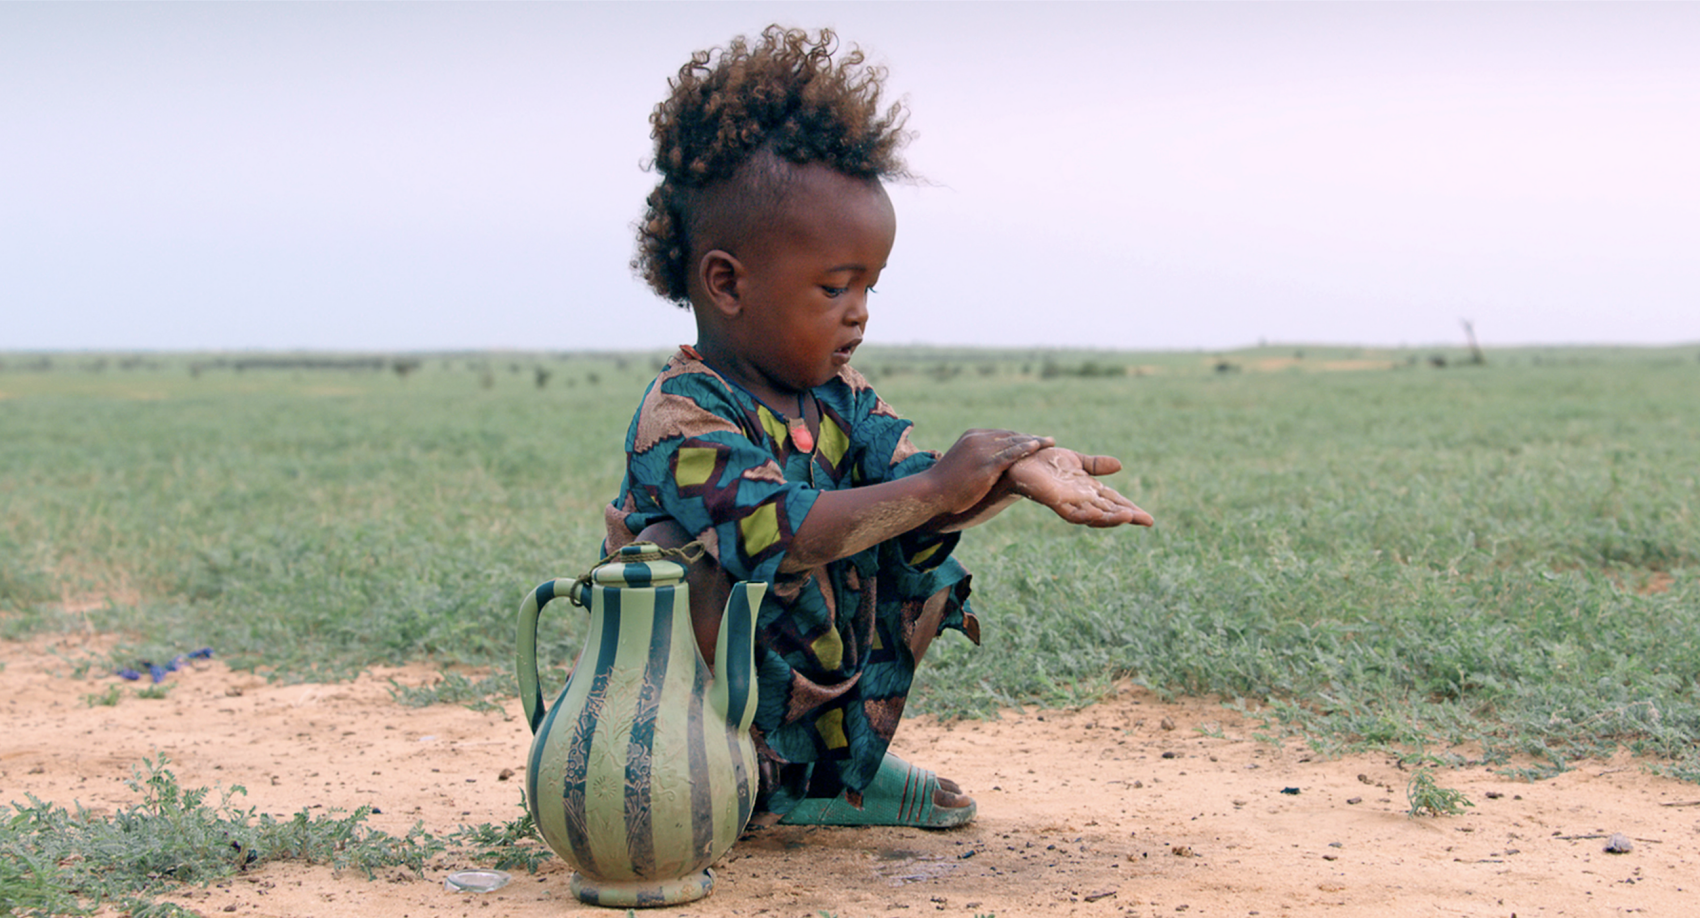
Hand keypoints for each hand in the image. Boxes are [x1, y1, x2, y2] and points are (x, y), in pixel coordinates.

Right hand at [929, 429, 1054, 513]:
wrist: (931, 492)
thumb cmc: (946, 484)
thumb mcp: (962, 464)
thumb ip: (977, 459)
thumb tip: (991, 467)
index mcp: (972, 436)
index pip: (1002, 434)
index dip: (1020, 437)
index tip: (1035, 441)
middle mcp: (978, 439)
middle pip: (1011, 435)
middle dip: (1030, 438)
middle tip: (1048, 440)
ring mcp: (981, 450)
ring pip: (1013, 442)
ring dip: (1034, 441)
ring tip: (1050, 443)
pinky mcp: (985, 464)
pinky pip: (1010, 454)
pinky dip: (1025, 449)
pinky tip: (1037, 447)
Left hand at [1007, 448, 1153, 527]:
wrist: (1021, 462)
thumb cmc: (1047, 463)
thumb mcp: (1077, 461)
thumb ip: (1096, 464)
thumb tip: (1120, 465)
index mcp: (1089, 490)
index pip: (1114, 502)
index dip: (1130, 508)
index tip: (1148, 518)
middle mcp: (1082, 499)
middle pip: (1109, 511)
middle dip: (1128, 516)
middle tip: (1147, 520)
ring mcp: (1070, 503)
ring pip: (1095, 516)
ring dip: (1112, 518)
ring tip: (1130, 517)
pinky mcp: (1056, 502)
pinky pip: (1074, 513)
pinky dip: (1088, 515)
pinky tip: (1099, 513)